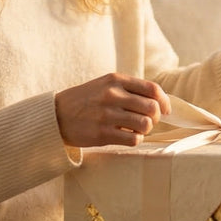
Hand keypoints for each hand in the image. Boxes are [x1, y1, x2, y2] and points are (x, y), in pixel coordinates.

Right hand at [54, 73, 171, 147]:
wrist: (55, 115)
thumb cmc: (85, 101)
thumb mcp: (104, 85)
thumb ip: (128, 89)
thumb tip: (159, 101)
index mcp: (115, 80)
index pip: (152, 89)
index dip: (164, 101)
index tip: (165, 110)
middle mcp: (112, 95)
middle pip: (152, 108)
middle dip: (156, 118)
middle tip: (149, 122)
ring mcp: (107, 115)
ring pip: (145, 125)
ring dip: (145, 130)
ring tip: (135, 129)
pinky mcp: (102, 134)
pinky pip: (133, 139)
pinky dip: (135, 139)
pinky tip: (126, 136)